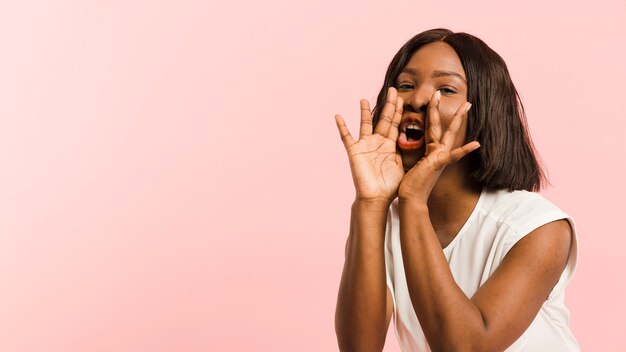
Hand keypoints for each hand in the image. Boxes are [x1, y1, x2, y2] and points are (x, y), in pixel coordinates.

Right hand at [335, 88, 404, 203]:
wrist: (377, 198)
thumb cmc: (390, 186)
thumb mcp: (403, 165)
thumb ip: (409, 152)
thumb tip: (425, 143)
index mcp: (389, 145)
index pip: (395, 123)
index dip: (398, 110)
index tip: (402, 97)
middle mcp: (377, 142)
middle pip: (383, 119)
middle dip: (388, 105)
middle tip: (392, 89)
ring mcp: (365, 145)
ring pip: (365, 124)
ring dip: (364, 112)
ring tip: (363, 98)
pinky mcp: (355, 151)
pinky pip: (346, 137)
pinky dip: (342, 127)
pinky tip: (338, 116)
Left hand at [398, 90, 479, 202]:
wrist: (412, 198)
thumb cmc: (410, 184)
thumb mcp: (411, 163)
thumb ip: (414, 152)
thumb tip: (404, 141)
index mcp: (430, 151)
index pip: (431, 128)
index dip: (432, 113)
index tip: (433, 100)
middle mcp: (437, 152)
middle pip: (440, 126)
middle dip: (441, 108)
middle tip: (447, 93)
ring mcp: (439, 157)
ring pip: (447, 134)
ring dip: (457, 119)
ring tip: (466, 106)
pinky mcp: (438, 164)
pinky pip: (453, 155)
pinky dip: (464, 150)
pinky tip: (476, 143)